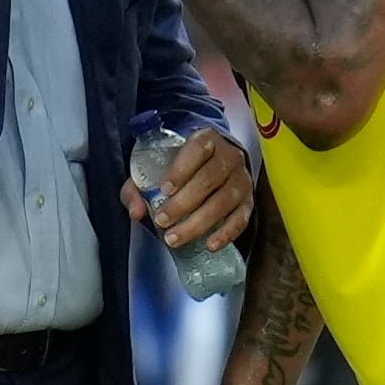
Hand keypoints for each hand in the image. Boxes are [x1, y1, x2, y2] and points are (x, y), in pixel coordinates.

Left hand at [121, 129, 252, 252]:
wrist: (216, 161)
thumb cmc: (182, 164)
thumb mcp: (157, 165)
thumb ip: (139, 186)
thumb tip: (136, 211)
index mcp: (207, 139)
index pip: (197, 149)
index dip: (181, 169)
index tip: (164, 189)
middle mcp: (229, 156)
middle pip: (209, 179)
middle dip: (183, 203)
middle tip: (162, 220)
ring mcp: (241, 179)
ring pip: (224, 201)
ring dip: (199, 222)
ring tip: (175, 238)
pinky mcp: (248, 201)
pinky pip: (240, 219)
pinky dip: (226, 233)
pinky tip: (209, 245)